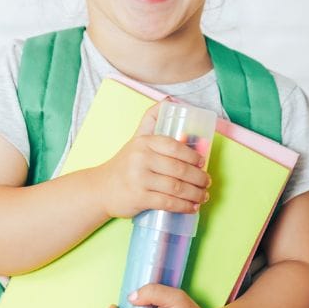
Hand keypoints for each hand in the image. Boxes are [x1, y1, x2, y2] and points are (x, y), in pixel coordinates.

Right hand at [94, 102, 211, 218]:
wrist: (101, 188)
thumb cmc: (125, 163)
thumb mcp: (136, 138)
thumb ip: (151, 120)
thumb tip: (169, 100)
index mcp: (144, 143)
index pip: (174, 147)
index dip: (193, 156)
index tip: (203, 163)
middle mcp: (141, 159)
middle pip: (179, 169)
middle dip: (198, 178)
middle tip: (207, 182)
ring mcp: (139, 179)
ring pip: (176, 187)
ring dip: (195, 193)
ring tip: (203, 196)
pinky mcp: (139, 198)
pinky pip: (167, 202)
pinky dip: (184, 206)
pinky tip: (192, 207)